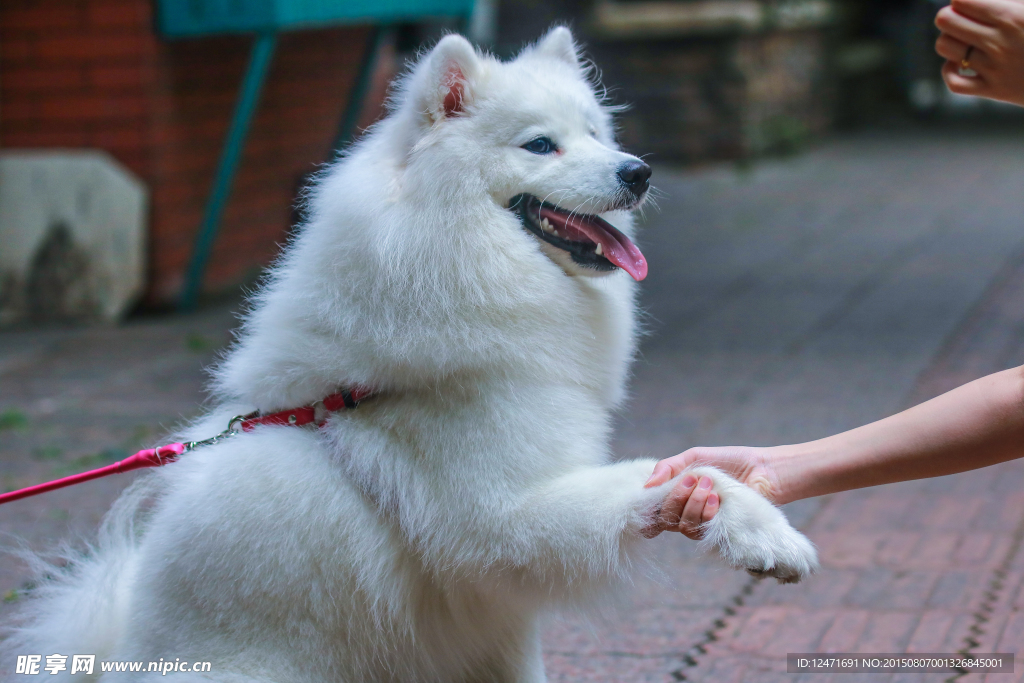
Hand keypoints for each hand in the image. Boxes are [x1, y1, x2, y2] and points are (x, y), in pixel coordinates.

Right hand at [642, 446, 782, 538]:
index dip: (646, 507)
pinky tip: (717, 499)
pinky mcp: (717, 534)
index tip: (653, 492)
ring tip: (709, 486)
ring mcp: (702, 524)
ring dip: (692, 504)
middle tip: (694, 478)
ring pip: (681, 526)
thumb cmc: (730, 462)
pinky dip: (705, 513)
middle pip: (663, 518)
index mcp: (677, 496)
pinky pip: (700, 531)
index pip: (652, 510)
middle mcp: (685, 513)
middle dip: (675, 497)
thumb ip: (667, 467)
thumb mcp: (694, 457)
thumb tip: (646, 486)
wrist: (763, 471)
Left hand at [935, 0, 1023, 106]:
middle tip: (963, 18)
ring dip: (950, 39)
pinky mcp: (993, 90)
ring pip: (945, 47)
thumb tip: (992, 2)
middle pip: (946, 20)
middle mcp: (999, 42)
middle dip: (951, 15)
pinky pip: (953, 81)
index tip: (971, 3)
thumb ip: (1012, 2)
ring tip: (964, 38)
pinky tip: (960, 62)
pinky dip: (950, 70)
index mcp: (1012, 17)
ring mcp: (993, 68)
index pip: (962, 0)